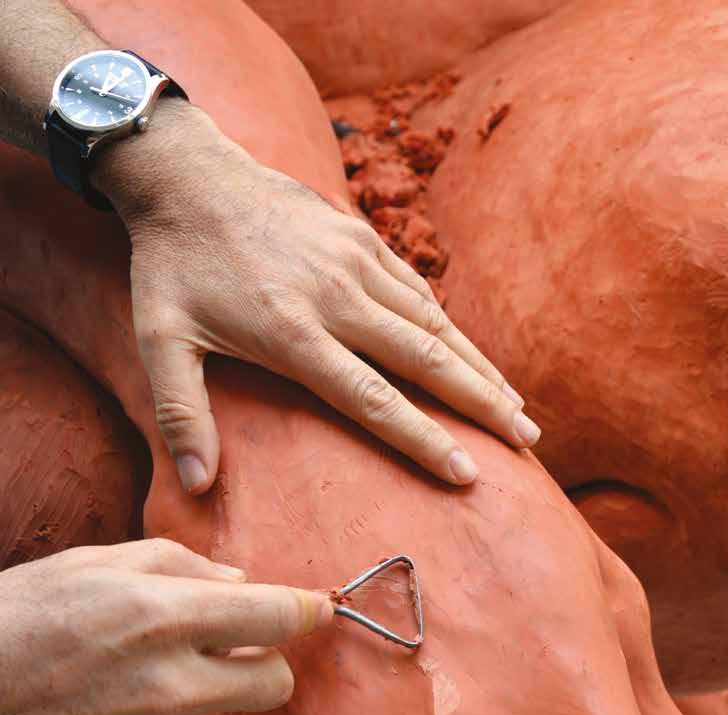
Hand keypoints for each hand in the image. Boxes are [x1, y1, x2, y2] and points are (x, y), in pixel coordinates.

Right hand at [0, 539, 330, 714]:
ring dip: (197, 695)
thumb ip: (179, 565)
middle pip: (275, 684)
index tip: (319, 609)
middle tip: (238, 651)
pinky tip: (104, 714)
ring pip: (217, 714)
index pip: (273, 618)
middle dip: (266, 666)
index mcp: (162, 615)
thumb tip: (242, 583)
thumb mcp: (92, 564)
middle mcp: (169, 683)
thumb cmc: (19, 616)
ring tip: (128, 679)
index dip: (306, 611)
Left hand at [96, 101, 537, 495]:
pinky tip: (479, 360)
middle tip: (526, 443)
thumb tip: (197, 487)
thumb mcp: (160, 340)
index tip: (467, 472)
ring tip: (521, 410)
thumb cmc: (172, 265)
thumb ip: (181, 415)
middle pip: (426, 360)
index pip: (372, 397)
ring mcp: (356, 262)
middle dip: (482, 405)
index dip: (423, 438)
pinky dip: (456, 330)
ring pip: (436, 324)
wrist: (186, 172)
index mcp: (293, 331)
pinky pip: (421, 293)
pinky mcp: (363, 239)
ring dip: (483, 370)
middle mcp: (337, 296)